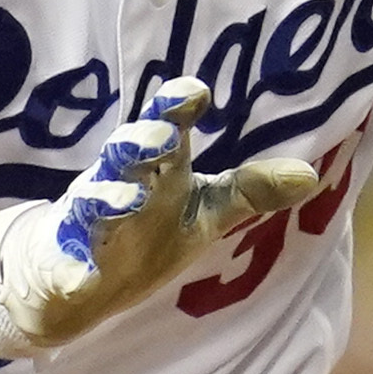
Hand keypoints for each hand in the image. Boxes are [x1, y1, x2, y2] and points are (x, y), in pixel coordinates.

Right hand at [0, 78, 320, 360]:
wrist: (71, 276)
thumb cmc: (145, 227)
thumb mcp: (202, 211)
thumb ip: (249, 191)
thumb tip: (310, 174)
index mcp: (155, 166)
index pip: (166, 125)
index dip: (175, 107)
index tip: (196, 92)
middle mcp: (118, 183)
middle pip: (127, 155)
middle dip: (141, 143)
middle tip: (162, 136)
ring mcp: (86, 221)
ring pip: (94, 204)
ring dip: (109, 200)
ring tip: (129, 202)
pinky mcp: (62, 259)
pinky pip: (66, 264)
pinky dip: (71, 271)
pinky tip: (81, 281)